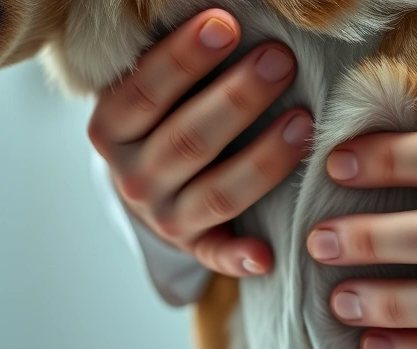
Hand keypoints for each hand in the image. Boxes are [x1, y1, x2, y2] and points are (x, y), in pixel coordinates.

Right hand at [88, 9, 311, 276]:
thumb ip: (175, 64)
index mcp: (112, 130)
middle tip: (280, 60)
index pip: (145, 92)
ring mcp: (165, 217)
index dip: (184, 59)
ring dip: (264, 160)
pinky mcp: (195, 246)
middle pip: (189, 141)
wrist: (145, 187)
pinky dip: (240, 257)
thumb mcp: (152, 93)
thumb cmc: (162, 121)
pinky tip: (266, 253)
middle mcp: (133, 178)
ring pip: (218, 192)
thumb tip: (223, 19)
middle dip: (238, 98)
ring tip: (305, 123)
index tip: (226, 24)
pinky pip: (218, 256)